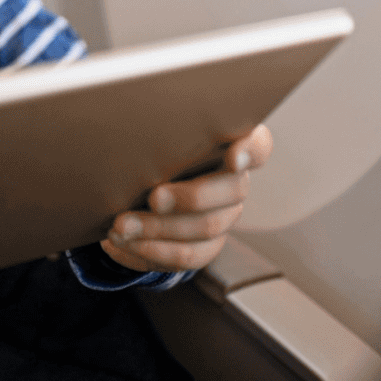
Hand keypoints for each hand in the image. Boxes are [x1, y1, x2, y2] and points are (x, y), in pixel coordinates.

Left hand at [101, 125, 272, 271]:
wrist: (130, 194)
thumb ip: (157, 133)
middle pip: (233, 190)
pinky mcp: (206, 246)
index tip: (233, 158)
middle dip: (191, 197)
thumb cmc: (143, 153)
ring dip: (159, 228)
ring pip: (207, 227)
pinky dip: (152, 250)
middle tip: (154, 198)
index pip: (258, 146)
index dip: (250, 151)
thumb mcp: (148, 138)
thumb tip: (134, 124)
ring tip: (121, 225)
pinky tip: (124, 241)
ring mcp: (224, 217)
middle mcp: (235, 182)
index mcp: (228, 145)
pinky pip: (188, 255)